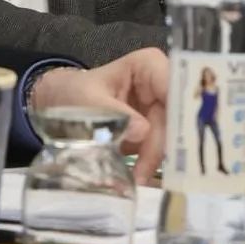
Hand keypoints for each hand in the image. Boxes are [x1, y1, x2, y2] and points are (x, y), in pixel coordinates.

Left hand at [30, 50, 167, 182]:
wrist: (62, 107)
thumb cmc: (74, 94)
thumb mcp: (87, 101)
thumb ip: (113, 114)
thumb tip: (144, 131)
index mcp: (149, 66)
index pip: (176, 86)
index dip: (182, 110)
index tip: (177, 138)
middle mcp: (162, 85)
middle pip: (176, 117)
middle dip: (163, 144)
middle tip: (147, 170)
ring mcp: (162, 110)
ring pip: (172, 138)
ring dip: (155, 159)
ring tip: (136, 178)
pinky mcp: (157, 132)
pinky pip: (162, 151)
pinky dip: (150, 165)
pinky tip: (138, 177)